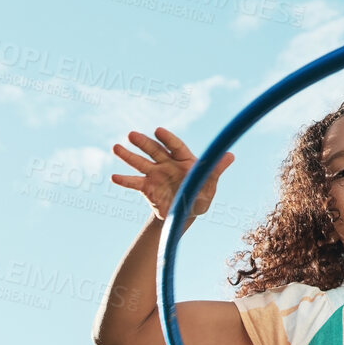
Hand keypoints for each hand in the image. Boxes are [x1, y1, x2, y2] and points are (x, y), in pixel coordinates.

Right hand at [111, 127, 232, 222]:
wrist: (183, 213)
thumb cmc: (199, 197)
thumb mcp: (209, 186)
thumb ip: (215, 171)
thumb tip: (230, 156)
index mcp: (183, 160)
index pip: (174, 146)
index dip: (167, 139)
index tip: (158, 131)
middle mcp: (167, 163)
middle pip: (154, 150)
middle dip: (143, 142)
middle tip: (131, 135)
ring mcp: (155, 174)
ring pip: (140, 162)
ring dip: (128, 156)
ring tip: (115, 148)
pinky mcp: (147, 187)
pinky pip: (134, 183)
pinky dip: (124, 180)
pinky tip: (113, 177)